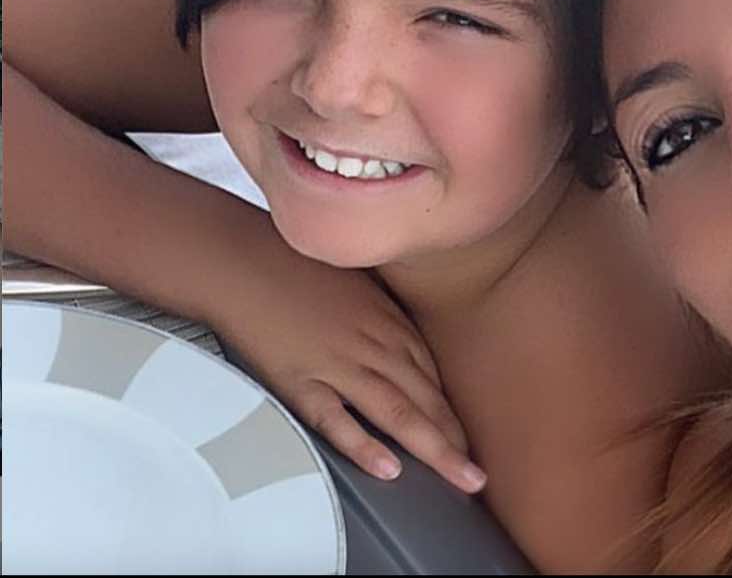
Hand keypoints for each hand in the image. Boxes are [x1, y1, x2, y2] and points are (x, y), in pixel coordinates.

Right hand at [212, 255, 485, 492]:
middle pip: (426, 399)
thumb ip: (382, 320)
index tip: (468, 445)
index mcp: (389, 322)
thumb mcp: (356, 288)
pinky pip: (337, 421)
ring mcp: (339, 364)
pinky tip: (389, 469)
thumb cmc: (297, 271)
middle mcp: (374, 344)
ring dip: (434, 448)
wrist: (244, 261)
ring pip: (397, 412)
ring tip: (461, 479)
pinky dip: (365, 445)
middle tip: (479, 476)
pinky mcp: (301, 382)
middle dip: (456, 440)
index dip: (452, 415)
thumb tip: (400, 350)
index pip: (432, 377)